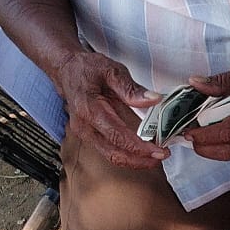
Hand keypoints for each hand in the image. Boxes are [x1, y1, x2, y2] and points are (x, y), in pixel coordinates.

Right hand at [52, 50, 166, 169]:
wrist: (67, 70)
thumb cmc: (88, 69)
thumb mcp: (112, 71)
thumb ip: (132, 88)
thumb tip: (154, 100)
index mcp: (90, 109)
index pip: (118, 136)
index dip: (140, 147)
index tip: (160, 150)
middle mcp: (84, 126)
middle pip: (114, 153)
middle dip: (140, 160)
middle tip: (162, 156)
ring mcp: (85, 133)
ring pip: (111, 156)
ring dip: (134, 160)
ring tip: (155, 157)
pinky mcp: (89, 136)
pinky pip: (109, 150)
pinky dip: (127, 154)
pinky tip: (142, 151)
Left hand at [184, 57, 229, 161]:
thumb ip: (221, 80)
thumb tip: (195, 84)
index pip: (227, 131)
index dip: (204, 134)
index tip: (188, 129)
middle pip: (227, 150)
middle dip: (203, 147)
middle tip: (188, 137)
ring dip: (210, 148)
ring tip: (196, 137)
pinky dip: (221, 145)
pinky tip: (212, 135)